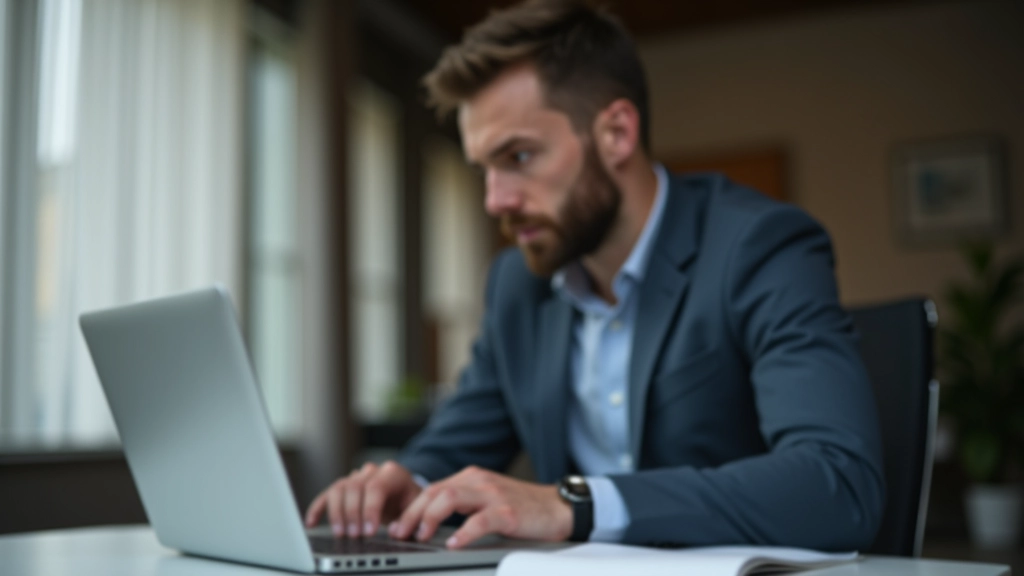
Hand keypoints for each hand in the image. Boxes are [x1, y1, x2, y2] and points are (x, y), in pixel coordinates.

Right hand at [305, 460, 421, 537]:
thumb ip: (409, 518)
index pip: (376, 487)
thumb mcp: (417, 509)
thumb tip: (394, 531)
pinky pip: (327, 494)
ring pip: (339, 488)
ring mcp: (356, 477)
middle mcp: (372, 471)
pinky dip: (318, 508)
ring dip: (337, 513)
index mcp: (393, 473)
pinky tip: (311, 523)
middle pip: (355, 487)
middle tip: (354, 535)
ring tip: (341, 534)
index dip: (370, 510)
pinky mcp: (344, 486)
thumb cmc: (411, 502)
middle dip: (352, 513)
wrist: (405, 494)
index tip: (369, 531)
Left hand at [389, 466, 572, 548]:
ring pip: (450, 497)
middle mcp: (479, 481)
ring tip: (421, 536)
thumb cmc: (521, 508)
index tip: (397, 527)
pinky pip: (480, 520)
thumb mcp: (486, 500)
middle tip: (400, 534)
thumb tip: (428, 523)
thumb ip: (461, 505)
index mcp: (471, 478)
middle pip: (435, 491)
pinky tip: (454, 544)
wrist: (558, 508)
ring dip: (429, 517)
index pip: (431, 489)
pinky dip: (463, 532)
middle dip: (412, 513)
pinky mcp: (508, 511)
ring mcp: (493, 495)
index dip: (410, 508)